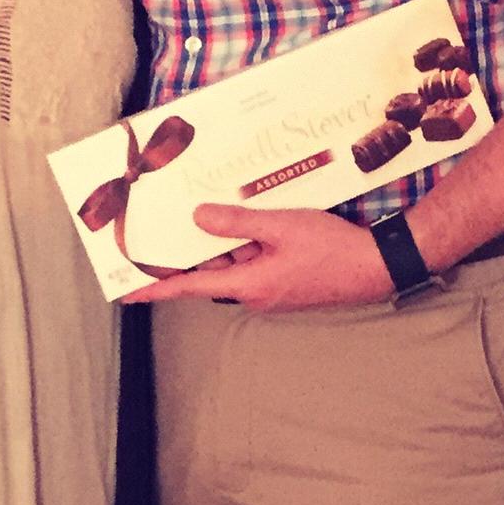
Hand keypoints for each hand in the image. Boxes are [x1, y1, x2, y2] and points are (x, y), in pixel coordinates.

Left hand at [122, 204, 392, 312]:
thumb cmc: (331, 248)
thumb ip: (237, 223)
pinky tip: (244, 218)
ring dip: (222, 243)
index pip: (191, 288)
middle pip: (211, 272)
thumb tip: (198, 219)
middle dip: (190, 252)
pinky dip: (244, 243)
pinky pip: (253, 261)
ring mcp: (271, 288)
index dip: (156, 288)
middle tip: (162, 230)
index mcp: (249, 286)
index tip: (127, 292)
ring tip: (203, 211)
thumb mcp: (280, 226)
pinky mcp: (285, 280)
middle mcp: (255, 293)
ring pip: (234, 264)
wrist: (375, 267)